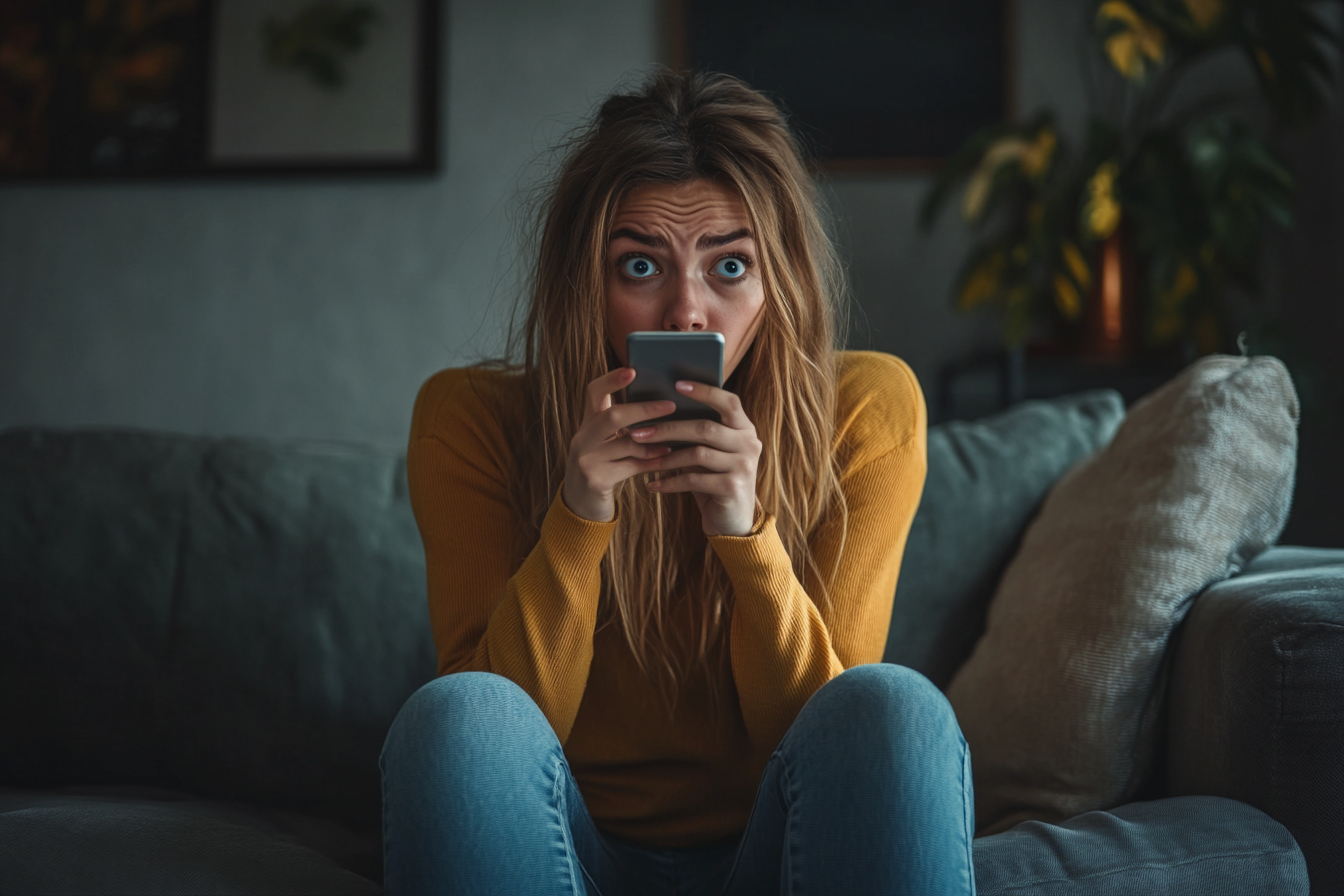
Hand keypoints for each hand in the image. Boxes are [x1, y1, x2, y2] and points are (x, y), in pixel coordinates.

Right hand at [563, 368, 676, 522]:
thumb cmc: (603, 468)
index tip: (633, 370)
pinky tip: (667, 458)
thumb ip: (623, 427)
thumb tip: (662, 404)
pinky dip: (652, 462)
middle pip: (612, 415)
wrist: (580, 507)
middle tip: (670, 406)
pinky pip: (631, 467)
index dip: (611, 379)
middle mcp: (582, 439)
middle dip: (644, 410)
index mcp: (586, 424)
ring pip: (626, 443)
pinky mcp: (596, 480)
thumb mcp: (606, 444)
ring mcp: (586, 460)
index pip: (593, 392)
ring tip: (676, 435)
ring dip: (654, 440)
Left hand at [629, 380, 761, 536]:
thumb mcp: (709, 453)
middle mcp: (749, 444)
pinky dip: (670, 482)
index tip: (676, 384)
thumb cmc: (713, 480)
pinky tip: (652, 484)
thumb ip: (697, 432)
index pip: (729, 402)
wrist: (731, 521)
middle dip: (668, 428)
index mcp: (744, 428)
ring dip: (666, 456)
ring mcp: (744, 466)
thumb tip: (658, 409)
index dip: (704, 391)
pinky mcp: (733, 488)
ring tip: (643, 459)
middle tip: (639, 432)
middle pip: (705, 428)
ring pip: (698, 453)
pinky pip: (694, 479)